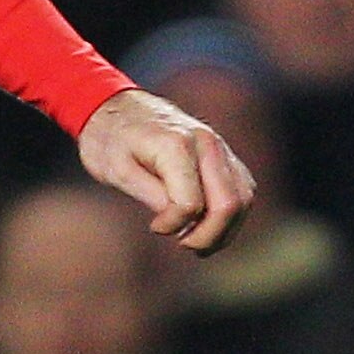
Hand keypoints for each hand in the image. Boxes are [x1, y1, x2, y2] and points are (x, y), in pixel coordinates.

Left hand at [76, 87, 253, 255]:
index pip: (190, 203)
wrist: (116, 107)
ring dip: (225, 229)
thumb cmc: (110, 139)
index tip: (154, 227)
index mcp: (176, 146)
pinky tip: (209, 228)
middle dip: (209, 236)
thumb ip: (150, 195)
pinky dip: (231, 214)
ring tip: (197, 243)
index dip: (173, 225)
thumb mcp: (116, 170)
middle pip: (228, 203)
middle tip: (185, 246)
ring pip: (243, 198)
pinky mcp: (224, 154)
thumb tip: (179, 222)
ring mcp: (220, 147)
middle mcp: (206, 143)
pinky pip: (242, 188)